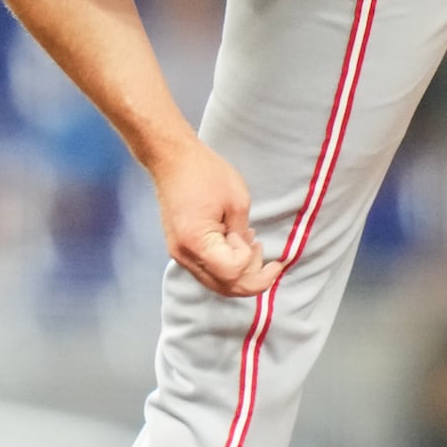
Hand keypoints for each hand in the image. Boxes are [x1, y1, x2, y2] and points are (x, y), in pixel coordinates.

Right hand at [151, 138, 281, 298]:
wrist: (172, 160)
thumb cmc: (204, 173)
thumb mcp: (237, 201)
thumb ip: (243, 235)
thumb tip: (245, 254)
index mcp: (196, 242)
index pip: (231, 272)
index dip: (249, 260)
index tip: (253, 235)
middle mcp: (184, 255)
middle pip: (224, 287)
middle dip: (253, 281)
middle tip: (273, 265)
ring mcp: (179, 255)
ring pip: (215, 283)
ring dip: (240, 275)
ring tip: (255, 249)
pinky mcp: (180, 249)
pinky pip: (207, 270)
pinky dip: (226, 267)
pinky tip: (237, 246)